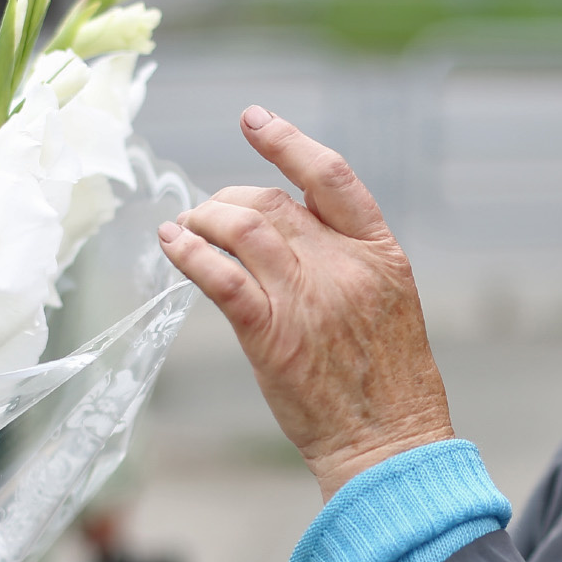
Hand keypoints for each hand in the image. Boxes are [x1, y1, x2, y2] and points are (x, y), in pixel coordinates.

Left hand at [159, 108, 453, 498]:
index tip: (253, 120)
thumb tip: (291, 231)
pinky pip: (221, 278)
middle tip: (206, 214)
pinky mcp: (273, 335)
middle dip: (229, 198)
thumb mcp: (387, 302)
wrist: (390, 441)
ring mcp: (307, 298)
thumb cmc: (387, 382)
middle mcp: (342, 266)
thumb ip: (346, 260)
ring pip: (242, 228)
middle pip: (271, 201)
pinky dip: (190, 254)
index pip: (331, 176)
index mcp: (379, 253)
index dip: (288, 141)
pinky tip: (172, 245)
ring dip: (204, 220)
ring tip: (185, 228)